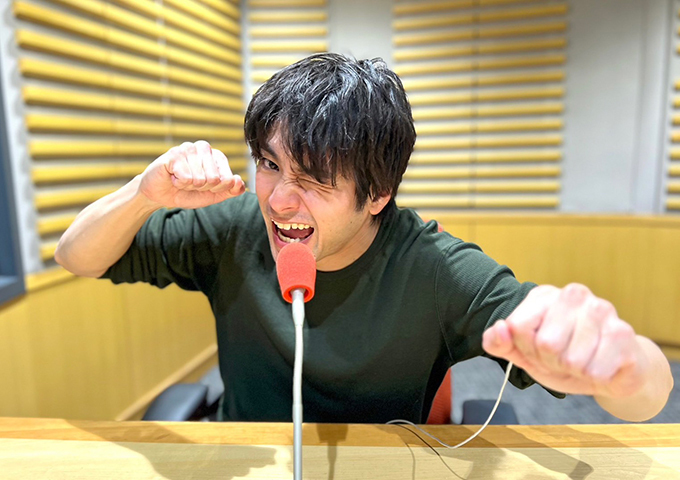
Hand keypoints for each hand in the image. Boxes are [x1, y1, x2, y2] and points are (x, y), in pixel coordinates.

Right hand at [139, 140, 245, 208]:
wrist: (161, 195)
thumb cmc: (187, 192)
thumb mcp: (214, 194)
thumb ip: (231, 190)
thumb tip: (239, 182)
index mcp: (217, 156)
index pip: (228, 179)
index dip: (216, 189)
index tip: (205, 186)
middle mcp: (204, 148)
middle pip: (214, 179)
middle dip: (201, 187)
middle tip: (190, 183)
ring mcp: (189, 148)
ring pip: (200, 179)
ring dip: (189, 185)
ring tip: (181, 179)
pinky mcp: (174, 153)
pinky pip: (186, 177)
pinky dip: (179, 183)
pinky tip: (173, 176)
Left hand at [482, 283, 649, 398]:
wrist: (610, 372)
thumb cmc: (563, 358)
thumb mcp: (524, 354)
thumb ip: (499, 343)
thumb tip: (499, 329)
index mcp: (543, 296)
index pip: (517, 327)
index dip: (525, 349)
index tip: (538, 351)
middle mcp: (573, 294)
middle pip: (545, 343)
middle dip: (551, 362)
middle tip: (562, 359)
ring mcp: (601, 309)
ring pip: (572, 359)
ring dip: (575, 371)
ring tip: (583, 362)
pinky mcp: (623, 332)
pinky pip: (596, 371)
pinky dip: (596, 378)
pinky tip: (602, 366)